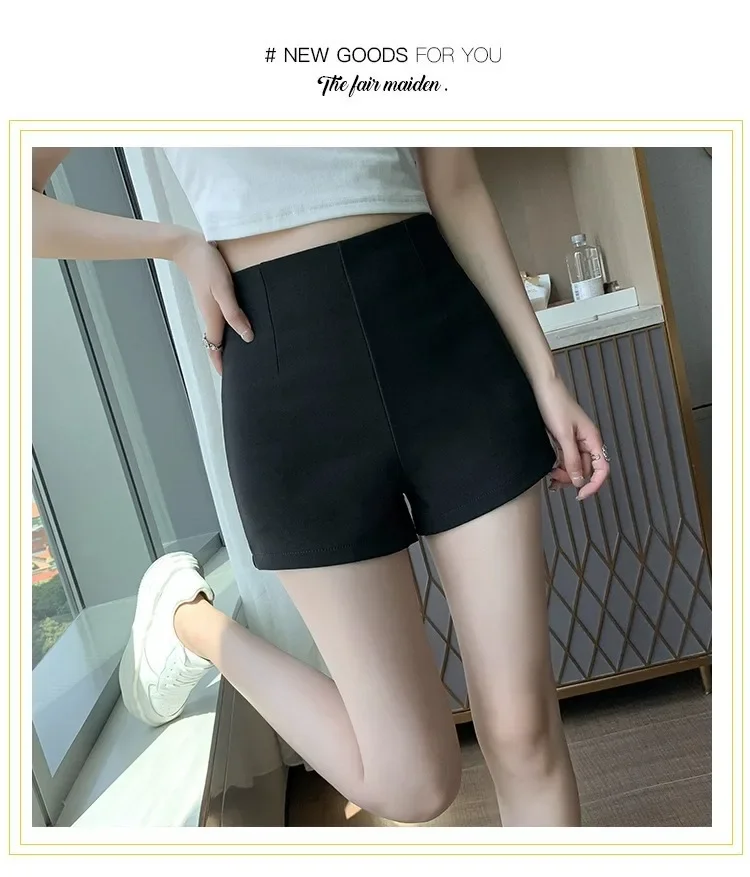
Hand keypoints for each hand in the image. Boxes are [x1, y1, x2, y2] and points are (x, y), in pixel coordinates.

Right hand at [171, 233, 253, 375]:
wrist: (189, 247)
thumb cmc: (207, 266)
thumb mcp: (223, 289)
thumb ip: (234, 313)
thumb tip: (247, 336)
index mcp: (212, 317)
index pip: (216, 347)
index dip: (221, 363)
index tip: (229, 378)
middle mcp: (210, 314)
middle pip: (217, 342)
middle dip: (225, 357)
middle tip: (239, 369)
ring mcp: (210, 305)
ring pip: (219, 330)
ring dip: (227, 343)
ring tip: (242, 352)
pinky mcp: (213, 296)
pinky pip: (221, 318)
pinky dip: (229, 327)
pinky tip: (240, 324)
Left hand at [534, 376, 609, 499]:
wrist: (543, 387)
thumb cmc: (555, 405)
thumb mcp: (563, 435)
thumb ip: (572, 459)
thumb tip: (580, 481)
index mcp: (593, 440)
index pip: (602, 469)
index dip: (594, 485)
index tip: (580, 495)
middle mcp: (587, 442)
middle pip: (586, 471)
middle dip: (572, 479)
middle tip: (554, 480)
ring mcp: (575, 441)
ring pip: (575, 466)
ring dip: (564, 474)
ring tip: (550, 475)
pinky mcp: (564, 440)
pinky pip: (565, 459)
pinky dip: (559, 466)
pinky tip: (550, 470)